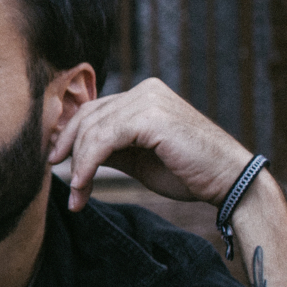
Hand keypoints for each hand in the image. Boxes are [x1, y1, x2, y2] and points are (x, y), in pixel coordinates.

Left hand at [48, 78, 253, 210]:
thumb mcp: (139, 158)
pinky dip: (87, 165)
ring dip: (78, 166)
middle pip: (88, 117)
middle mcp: (145, 91)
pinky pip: (103, 140)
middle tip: (62, 183)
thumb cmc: (188, 173)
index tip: (56, 161)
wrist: (230, 182)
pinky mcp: (150, 117)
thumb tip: (73, 155)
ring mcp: (148, 100)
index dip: (70, 136)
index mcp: (144, 96)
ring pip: (92, 130)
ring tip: (77, 195)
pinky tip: (82, 186)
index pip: (94, 110)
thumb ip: (110, 149)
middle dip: (69, 151)